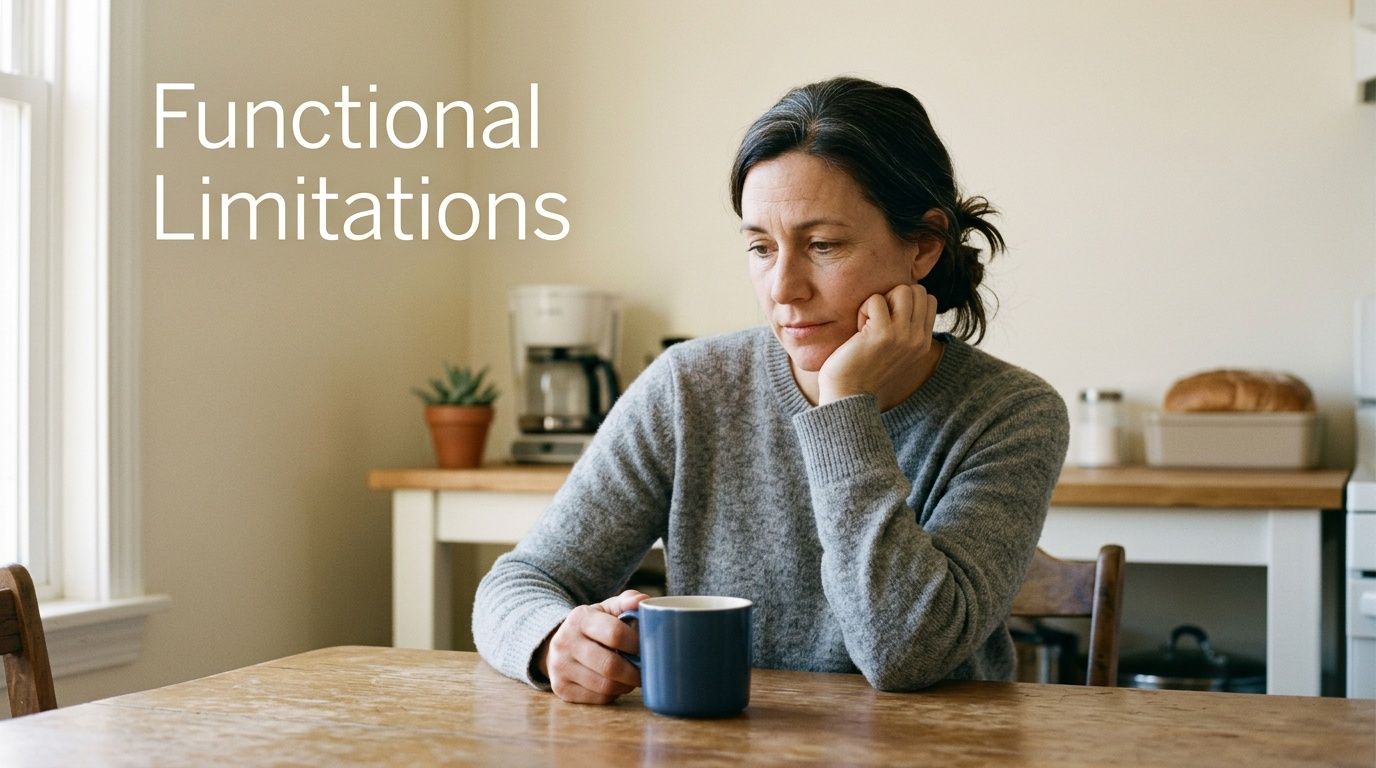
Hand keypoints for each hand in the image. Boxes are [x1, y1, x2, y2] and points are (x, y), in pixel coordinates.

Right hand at [537, 589, 648, 703]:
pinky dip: (613, 694)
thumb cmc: (593, 626)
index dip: (637, 644)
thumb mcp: (607, 609)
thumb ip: (627, 602)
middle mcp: (565, 641)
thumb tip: (644, 601)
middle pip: (610, 665)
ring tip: (632, 678)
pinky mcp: (560, 688)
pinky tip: (616, 685)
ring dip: (626, 685)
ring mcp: (560, 666)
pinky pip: (597, 699)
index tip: (648, 648)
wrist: (559, 643)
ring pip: (605, 686)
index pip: (615, 633)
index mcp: (580, 618)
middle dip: (635, 672)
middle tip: (646, 671)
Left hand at [817, 284, 937, 408]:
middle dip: (893, 296)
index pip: (928, 300)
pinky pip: (876, 299)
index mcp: (923, 342)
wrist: (847, 395)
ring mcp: (903, 335)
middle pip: (917, 291)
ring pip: (902, 290)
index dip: (904, 301)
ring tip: (869, 323)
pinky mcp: (883, 333)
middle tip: (877, 319)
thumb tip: (903, 295)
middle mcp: (918, 338)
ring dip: (880, 301)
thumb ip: (905, 328)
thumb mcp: (894, 349)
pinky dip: (863, 309)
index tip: (887, 320)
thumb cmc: (862, 369)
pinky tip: (858, 330)